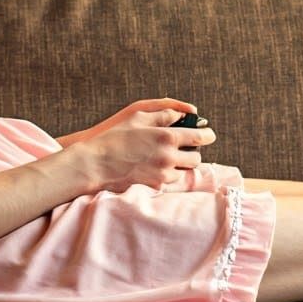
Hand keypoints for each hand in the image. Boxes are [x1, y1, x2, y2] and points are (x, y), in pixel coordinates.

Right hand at [68, 102, 216, 194]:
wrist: (94, 164)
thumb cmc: (113, 137)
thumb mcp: (137, 117)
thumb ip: (164, 114)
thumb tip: (184, 114)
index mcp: (166, 137)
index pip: (200, 137)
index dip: (207, 134)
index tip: (208, 134)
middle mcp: (168, 157)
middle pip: (196, 158)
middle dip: (193, 152)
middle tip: (184, 147)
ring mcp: (162, 175)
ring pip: (184, 171)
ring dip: (179, 164)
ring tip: (163, 157)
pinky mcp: (155, 187)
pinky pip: (170, 181)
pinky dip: (167, 174)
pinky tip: (152, 167)